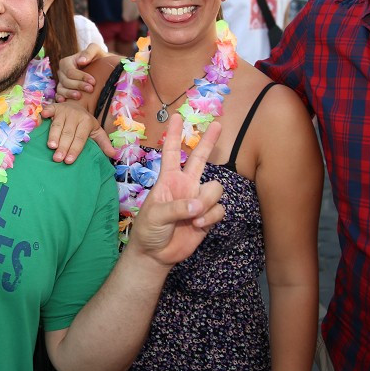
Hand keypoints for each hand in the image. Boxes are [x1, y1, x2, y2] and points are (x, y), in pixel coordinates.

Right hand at [42, 101, 114, 163]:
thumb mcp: (96, 131)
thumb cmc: (85, 123)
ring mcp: (64, 110)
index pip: (80, 138)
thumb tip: (114, 154)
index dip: (74, 149)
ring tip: (50, 147)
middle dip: (63, 146)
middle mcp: (76, 115)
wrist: (77, 104)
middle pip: (68, 133)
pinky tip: (43, 115)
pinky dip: (46, 111)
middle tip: (57, 159)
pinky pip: (50, 109)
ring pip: (58, 124)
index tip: (68, 161)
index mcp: (87, 122)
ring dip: (53, 135)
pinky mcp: (55, 106)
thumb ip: (104, 143)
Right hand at [56, 43, 105, 101]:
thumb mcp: (96, 51)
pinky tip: (65, 101)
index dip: (80, 77)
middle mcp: (62, 73)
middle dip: (78, 85)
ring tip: (80, 97)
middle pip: (65, 81)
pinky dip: (60, 98)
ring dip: (69, 93)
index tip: (93, 81)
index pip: (70, 71)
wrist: (101, 68)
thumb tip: (80, 61)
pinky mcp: (63, 91)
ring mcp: (62, 83)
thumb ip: (89, 52)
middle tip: (90, 89)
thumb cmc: (98, 58)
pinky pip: (58, 95)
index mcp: (66, 62)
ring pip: (61, 89)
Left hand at [124, 115, 225, 267]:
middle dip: (209, 141)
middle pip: (200, 158)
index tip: (176, 116)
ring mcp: (198, 199)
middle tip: (218, 123)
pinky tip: (198, 225)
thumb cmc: (149, 230)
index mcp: (169, 180)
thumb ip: (177, 208)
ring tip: (194, 216)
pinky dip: (211, 216)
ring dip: (207, 202)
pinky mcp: (208, 216)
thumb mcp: (155, 216)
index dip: (174, 134)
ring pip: (216, 188)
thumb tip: (198, 204)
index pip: (171, 152)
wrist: (156, 254)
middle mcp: (186, 185)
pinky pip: (220, 209)